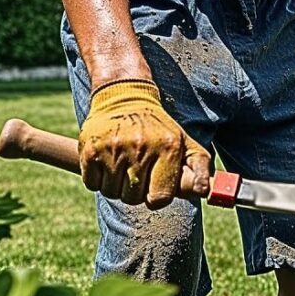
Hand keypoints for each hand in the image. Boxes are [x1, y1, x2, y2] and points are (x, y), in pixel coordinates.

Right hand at [79, 80, 210, 208]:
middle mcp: (141, 146)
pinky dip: (97, 179)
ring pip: (111, 193)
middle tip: (138, 171)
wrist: (124, 96)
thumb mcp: (185, 143)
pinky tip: (107, 161)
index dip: (157, 197)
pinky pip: (92, 184)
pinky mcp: (90, 150)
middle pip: (133, 199)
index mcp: (169, 147)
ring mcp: (113, 149)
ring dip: (116, 186)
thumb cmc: (159, 128)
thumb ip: (200, 168)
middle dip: (136, 191)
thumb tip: (204, 192)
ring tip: (124, 164)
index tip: (156, 186)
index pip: (160, 198)